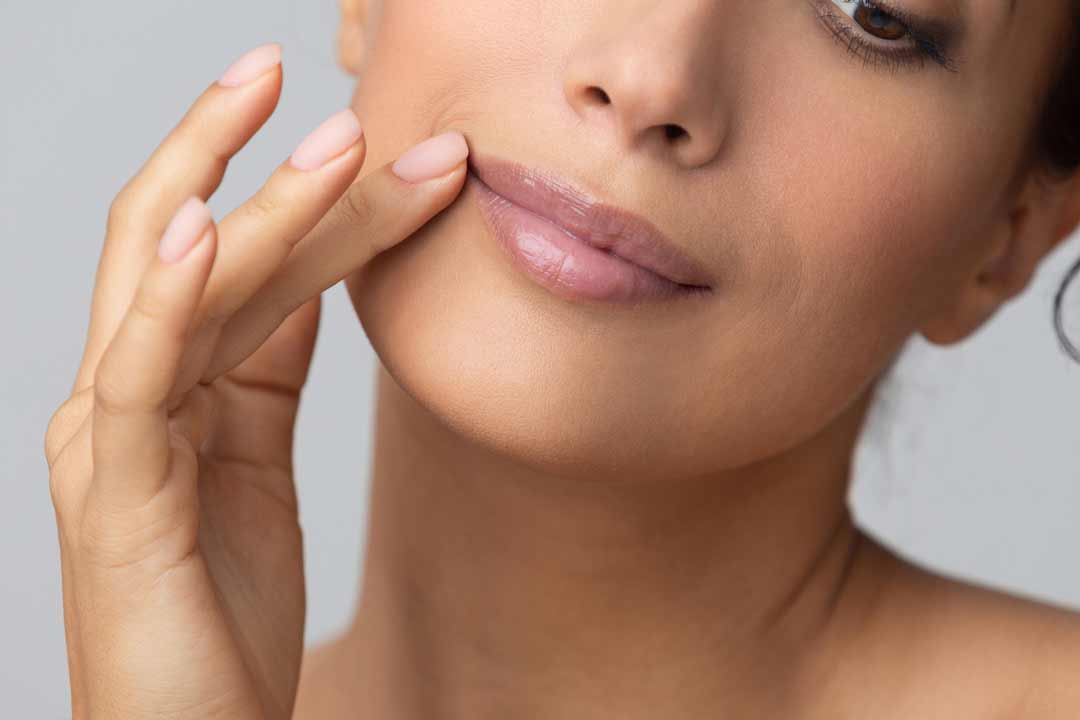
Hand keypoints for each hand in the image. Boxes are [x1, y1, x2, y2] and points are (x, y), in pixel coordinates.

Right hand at [42, 42, 468, 719]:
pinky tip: (206, 228)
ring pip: (178, 289)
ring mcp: (112, 440)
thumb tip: (309, 280)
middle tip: (342, 94)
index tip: (391, 144)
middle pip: (195, 244)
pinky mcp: (118, 495)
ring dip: (254, 203)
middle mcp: (127, 396)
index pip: (238, 262)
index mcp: (165, 387)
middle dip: (267, 162)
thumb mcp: (256, 461)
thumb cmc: (223, 607)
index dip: (308, 197)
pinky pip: (137, 376)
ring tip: (331, 140)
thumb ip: (265, 368)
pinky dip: (167, 297)